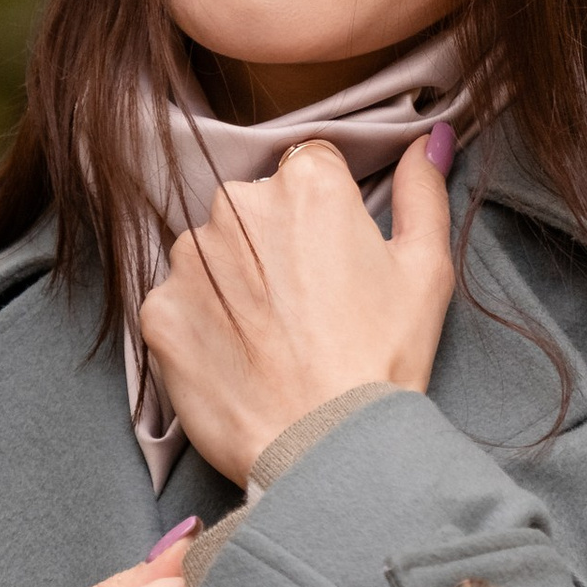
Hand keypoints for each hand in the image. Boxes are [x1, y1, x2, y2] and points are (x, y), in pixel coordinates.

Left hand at [134, 131, 454, 490]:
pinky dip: (201, 327)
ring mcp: (190, 258)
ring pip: (211, 254)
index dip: (326, 218)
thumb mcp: (426, 269)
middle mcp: (238, 205)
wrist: (327, 449)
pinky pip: (178, 304)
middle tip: (307, 309)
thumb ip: (422, 191)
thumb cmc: (384, 359)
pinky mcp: (159, 310)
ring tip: (272, 341)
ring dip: (234, 284)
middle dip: (274, 246)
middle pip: (254, 209)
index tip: (335, 263)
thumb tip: (428, 138)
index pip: (309, 170)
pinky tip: (238, 361)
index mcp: (308, 183)